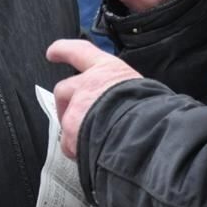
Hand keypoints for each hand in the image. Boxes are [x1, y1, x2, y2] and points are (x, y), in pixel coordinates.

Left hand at [48, 39, 140, 158]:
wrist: (145, 133)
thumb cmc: (152, 113)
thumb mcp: (143, 92)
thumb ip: (125, 93)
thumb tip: (127, 104)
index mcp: (108, 70)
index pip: (81, 52)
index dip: (64, 50)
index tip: (53, 52)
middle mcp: (88, 84)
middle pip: (64, 89)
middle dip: (66, 103)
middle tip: (76, 117)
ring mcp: (76, 107)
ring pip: (65, 119)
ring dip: (74, 130)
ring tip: (92, 143)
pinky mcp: (70, 130)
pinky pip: (68, 144)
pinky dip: (77, 151)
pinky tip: (91, 155)